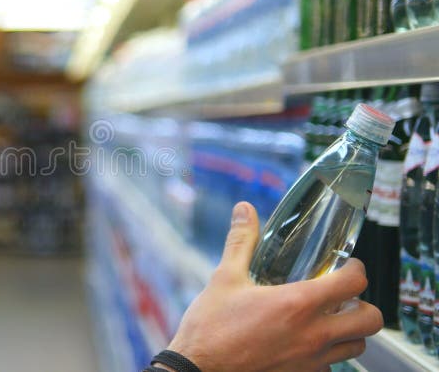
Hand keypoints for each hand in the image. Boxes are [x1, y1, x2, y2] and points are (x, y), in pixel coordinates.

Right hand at [165, 202, 382, 371]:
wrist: (199, 369)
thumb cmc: (210, 329)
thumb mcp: (224, 278)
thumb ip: (241, 242)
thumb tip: (244, 212)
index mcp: (297, 304)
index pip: (354, 283)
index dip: (357, 269)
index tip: (348, 266)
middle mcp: (312, 334)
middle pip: (370, 320)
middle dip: (363, 303)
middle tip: (344, 295)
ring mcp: (310, 360)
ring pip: (356, 346)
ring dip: (349, 330)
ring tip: (328, 319)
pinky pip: (330, 365)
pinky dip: (327, 354)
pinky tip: (306, 343)